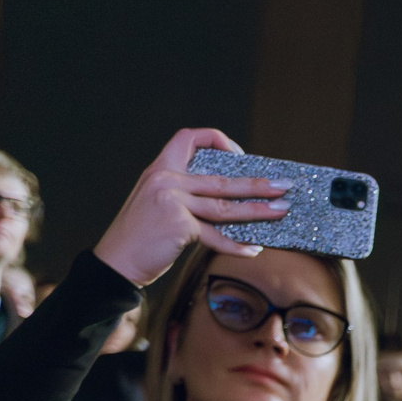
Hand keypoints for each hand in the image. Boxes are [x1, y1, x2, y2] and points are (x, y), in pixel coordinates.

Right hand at [95, 128, 288, 286]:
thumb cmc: (141, 236)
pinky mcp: (178, 225)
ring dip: (257, 210)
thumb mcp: (157, 204)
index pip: (188, 138)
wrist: (116, 261)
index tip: (239, 155)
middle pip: (221, 179)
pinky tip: (253, 249)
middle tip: (285, 186)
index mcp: (160, 170)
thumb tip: (230, 201)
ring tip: (281, 211)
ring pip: (224, 206)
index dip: (216, 140)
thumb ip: (185, 196)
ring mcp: (171, 201)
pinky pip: (216, 236)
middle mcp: (165, 181)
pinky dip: (236, 245)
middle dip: (257, 184)